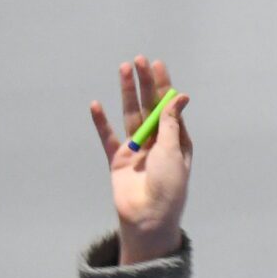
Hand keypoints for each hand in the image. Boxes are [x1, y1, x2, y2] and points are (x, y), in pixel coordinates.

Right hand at [89, 55, 191, 264]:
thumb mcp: (174, 150)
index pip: (168, 106)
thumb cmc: (169, 185)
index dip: (163, 85)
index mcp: (176, 140)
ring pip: (130, 115)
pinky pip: (107, 137)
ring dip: (126, 93)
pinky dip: (101, 122)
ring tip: (123, 70)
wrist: (148, 217)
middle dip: (144, 83)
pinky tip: (96, 105)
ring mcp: (136, 150)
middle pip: (149, 106)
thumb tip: (180, 96)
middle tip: (138, 60)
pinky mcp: (118, 160)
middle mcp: (157, 142)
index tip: (157, 65)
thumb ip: (170, 122)